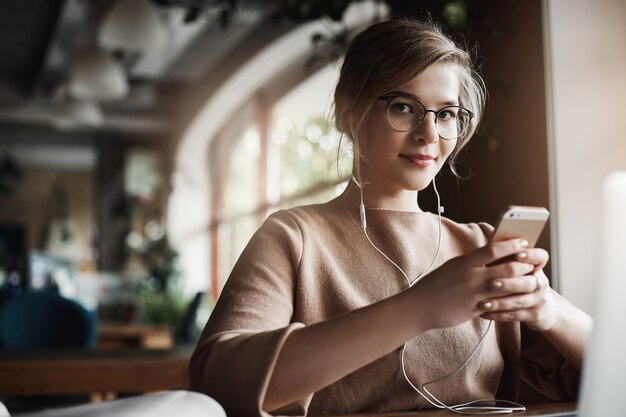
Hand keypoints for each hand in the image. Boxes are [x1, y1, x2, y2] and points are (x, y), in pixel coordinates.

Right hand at [410, 238, 534, 330]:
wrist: (419, 307)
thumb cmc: (435, 284)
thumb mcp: (452, 267)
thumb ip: (471, 262)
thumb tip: (490, 255)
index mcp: (464, 263)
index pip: (493, 250)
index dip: (511, 245)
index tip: (524, 241)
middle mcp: (471, 277)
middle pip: (506, 268)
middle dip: (524, 266)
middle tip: (534, 264)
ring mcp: (474, 295)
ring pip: (507, 288)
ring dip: (523, 285)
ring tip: (533, 282)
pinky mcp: (474, 310)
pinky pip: (498, 305)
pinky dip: (510, 302)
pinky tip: (519, 300)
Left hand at [479, 247, 557, 330]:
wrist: (543, 309)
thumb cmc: (519, 282)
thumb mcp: (519, 270)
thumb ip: (506, 259)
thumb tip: (488, 244)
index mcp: (536, 268)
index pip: (540, 257)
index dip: (531, 255)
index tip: (517, 254)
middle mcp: (541, 283)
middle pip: (529, 282)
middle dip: (510, 283)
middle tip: (492, 283)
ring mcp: (539, 300)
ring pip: (519, 302)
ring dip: (499, 302)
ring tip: (482, 303)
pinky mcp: (534, 316)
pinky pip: (514, 316)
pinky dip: (497, 315)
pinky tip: (482, 313)